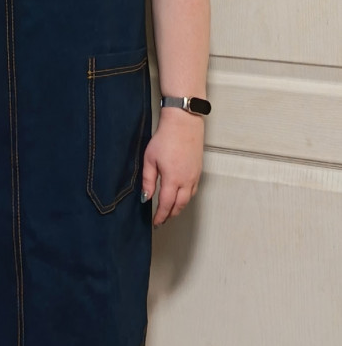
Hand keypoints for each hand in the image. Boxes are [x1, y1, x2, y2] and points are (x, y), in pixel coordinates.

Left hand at [142, 108, 204, 226]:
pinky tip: (180, 196)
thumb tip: (146, 197)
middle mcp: (186, 180)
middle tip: (162, 220)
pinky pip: (193, 190)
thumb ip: (148, 181)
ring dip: (179, 207)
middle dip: (170, 214)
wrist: (184, 123)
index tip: (156, 222)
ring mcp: (194, 176)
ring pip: (188, 199)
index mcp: (173, 179)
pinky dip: (186, 197)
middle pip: (180, 205)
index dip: (161, 216)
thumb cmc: (166, 138)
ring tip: (170, 210)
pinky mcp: (199, 170)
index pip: (166, 204)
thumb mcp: (150, 159)